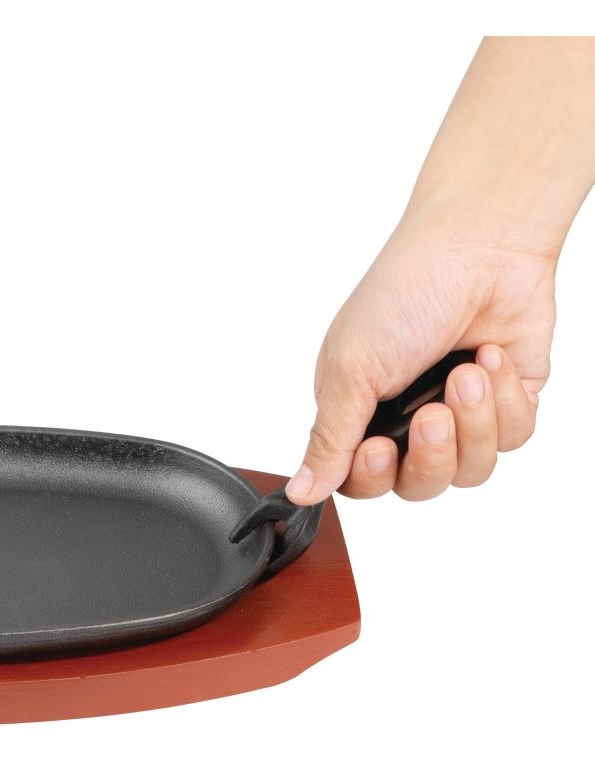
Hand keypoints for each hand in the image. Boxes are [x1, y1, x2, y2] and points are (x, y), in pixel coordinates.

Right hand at [286, 206, 552, 503]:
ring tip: (466, 373)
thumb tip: (300, 492)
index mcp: (358, 413)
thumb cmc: (405, 293)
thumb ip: (328, 440)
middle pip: (418, 484)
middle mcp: (406, 421)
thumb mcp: (351, 370)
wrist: (482, 246)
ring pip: (469, 470)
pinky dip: (506, 401)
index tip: (379, 448)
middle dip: (430, 453)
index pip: (360, 482)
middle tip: (430, 413)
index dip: (374, 477)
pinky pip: (511, 438)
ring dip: (472, 422)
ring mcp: (460, 415)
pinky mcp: (508, 404)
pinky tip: (491, 359)